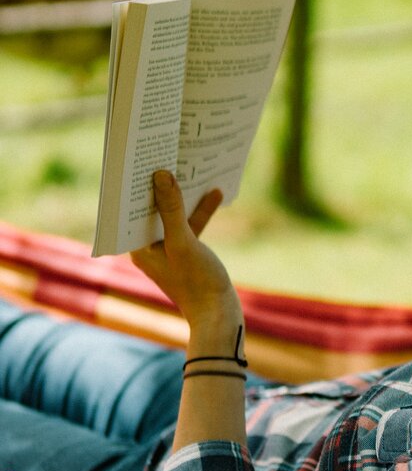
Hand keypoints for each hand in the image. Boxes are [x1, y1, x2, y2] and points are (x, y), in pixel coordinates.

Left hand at [131, 171, 241, 334]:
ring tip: (194, 168)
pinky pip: (190, 224)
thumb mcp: (183, 242)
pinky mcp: (187, 252)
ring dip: (185, 195)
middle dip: (162, 185)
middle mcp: (149, 248)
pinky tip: (215, 193)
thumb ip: (171, 209)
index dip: (137, 185)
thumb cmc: (197, 283)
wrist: (220, 315)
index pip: (132, 210)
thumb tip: (161, 175)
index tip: (142, 159)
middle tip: (168, 154)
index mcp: (138, 248)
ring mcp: (168, 250)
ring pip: (174, 214)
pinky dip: (200, 210)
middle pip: (152, 209)